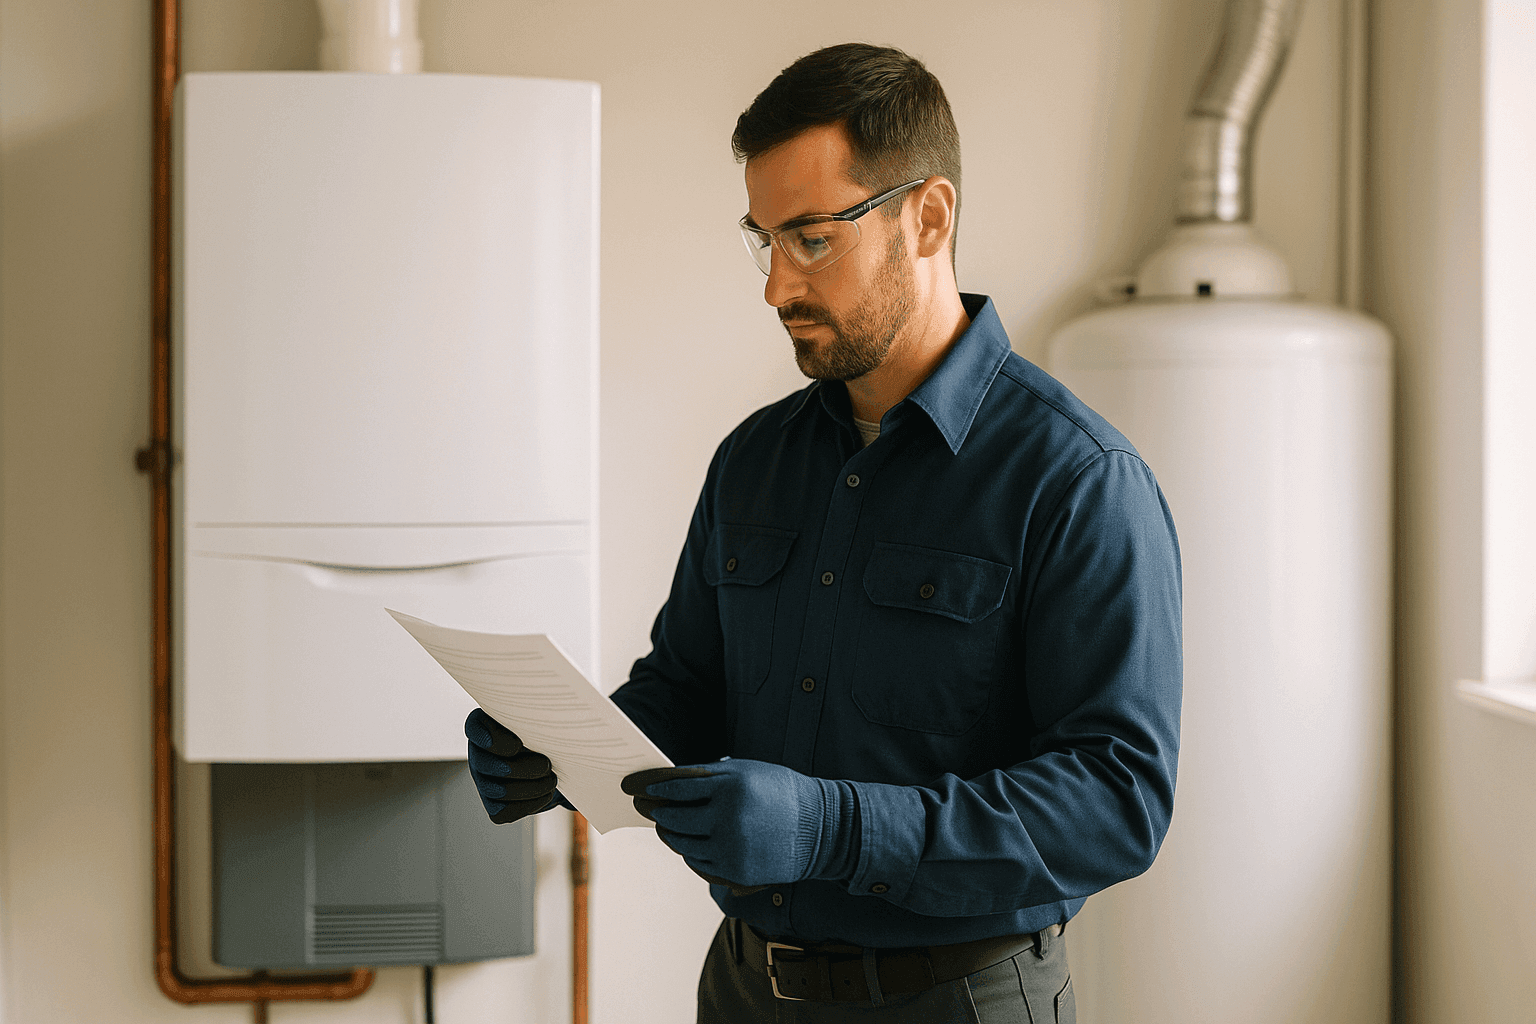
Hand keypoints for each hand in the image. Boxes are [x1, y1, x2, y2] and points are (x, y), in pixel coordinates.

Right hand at [465, 708, 566, 823]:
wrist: (558, 763)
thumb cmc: (549, 733)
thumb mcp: (545, 719)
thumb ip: (540, 715)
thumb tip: (556, 712)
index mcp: (485, 725)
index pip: (474, 728)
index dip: (493, 739)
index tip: (518, 745)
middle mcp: (478, 754)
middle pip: (484, 763)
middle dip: (519, 768)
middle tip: (546, 765)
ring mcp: (483, 781)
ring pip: (497, 790)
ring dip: (529, 787)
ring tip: (552, 780)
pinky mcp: (494, 806)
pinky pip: (504, 812)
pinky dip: (529, 804)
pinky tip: (546, 794)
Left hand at [621, 759, 856, 889]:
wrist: (820, 828)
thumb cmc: (781, 792)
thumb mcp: (748, 770)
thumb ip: (710, 775)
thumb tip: (671, 781)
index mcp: (731, 787)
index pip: (678, 789)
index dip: (657, 790)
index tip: (642, 791)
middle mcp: (728, 818)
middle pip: (675, 818)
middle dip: (658, 814)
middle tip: (647, 809)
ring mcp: (731, 848)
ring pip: (683, 843)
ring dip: (670, 834)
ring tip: (666, 827)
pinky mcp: (735, 871)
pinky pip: (698, 863)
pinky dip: (688, 853)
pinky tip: (688, 844)